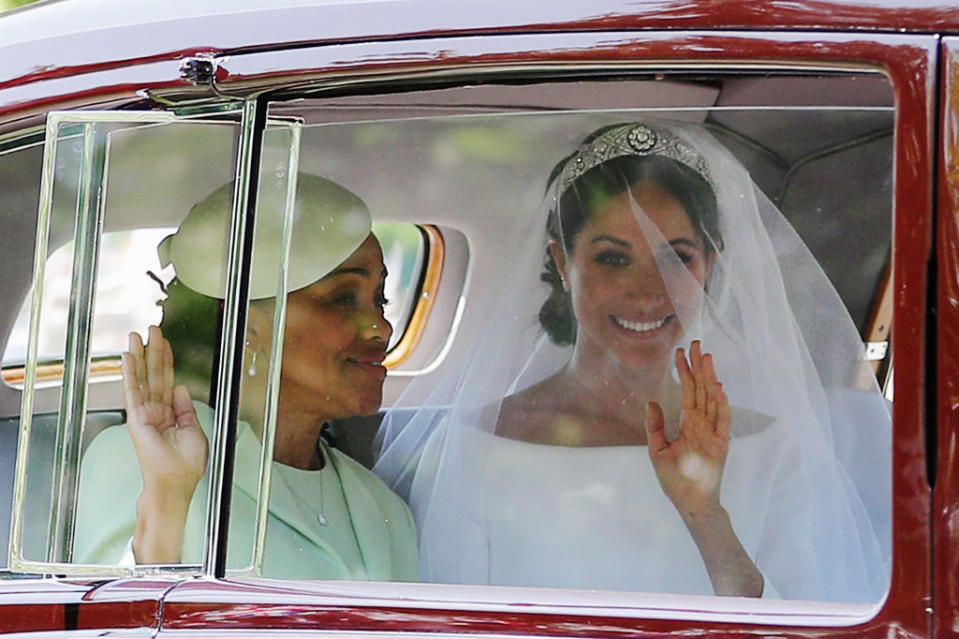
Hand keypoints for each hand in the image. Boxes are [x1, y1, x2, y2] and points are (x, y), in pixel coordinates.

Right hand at [122, 325, 207, 562]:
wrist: (174, 486)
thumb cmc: (185, 468)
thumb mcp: (194, 433)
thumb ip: (186, 409)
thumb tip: (182, 388)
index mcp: (171, 415)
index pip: (169, 382)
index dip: (168, 362)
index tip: (166, 344)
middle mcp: (156, 412)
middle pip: (155, 375)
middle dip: (154, 351)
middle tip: (152, 328)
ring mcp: (144, 414)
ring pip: (142, 378)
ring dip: (139, 356)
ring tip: (136, 334)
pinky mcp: (137, 419)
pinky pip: (133, 391)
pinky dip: (130, 372)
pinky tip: (128, 356)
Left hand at [645, 340, 730, 518]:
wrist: (689, 502)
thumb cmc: (675, 480)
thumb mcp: (657, 450)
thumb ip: (655, 426)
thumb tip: (651, 402)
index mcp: (689, 424)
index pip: (688, 392)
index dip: (685, 372)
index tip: (680, 353)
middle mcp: (702, 425)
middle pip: (701, 390)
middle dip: (698, 366)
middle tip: (695, 343)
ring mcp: (713, 433)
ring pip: (712, 399)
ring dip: (710, 378)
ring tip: (705, 356)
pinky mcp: (721, 444)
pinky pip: (723, 421)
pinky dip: (722, 404)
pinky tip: (718, 387)